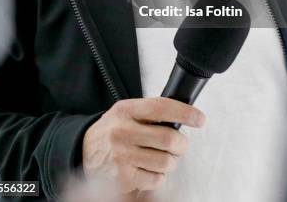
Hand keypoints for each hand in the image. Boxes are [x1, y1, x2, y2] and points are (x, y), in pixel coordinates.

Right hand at [82, 97, 205, 193]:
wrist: (85, 150)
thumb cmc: (114, 129)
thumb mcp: (127, 111)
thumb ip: (151, 112)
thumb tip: (184, 116)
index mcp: (126, 110)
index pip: (161, 108)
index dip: (185, 113)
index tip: (200, 119)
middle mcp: (123, 131)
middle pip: (168, 139)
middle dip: (182, 144)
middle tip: (180, 145)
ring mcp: (122, 156)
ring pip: (166, 162)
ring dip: (170, 162)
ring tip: (160, 157)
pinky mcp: (124, 177)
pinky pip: (156, 180)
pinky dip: (159, 176)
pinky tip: (149, 168)